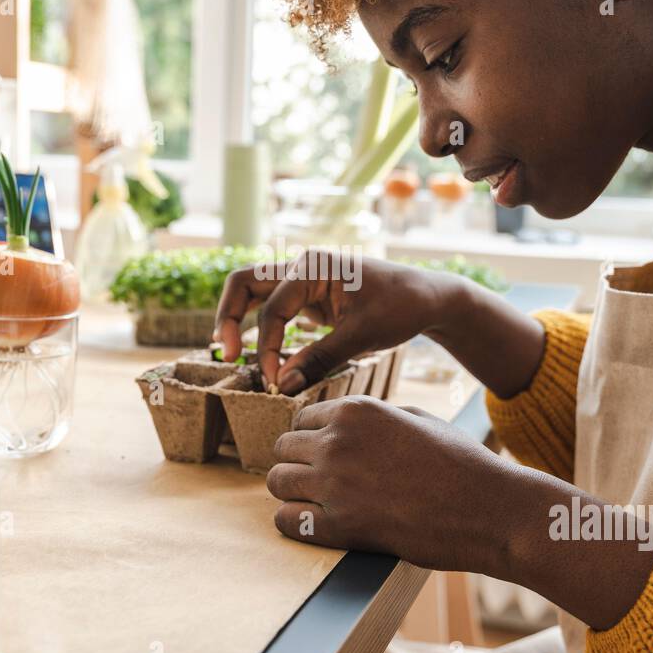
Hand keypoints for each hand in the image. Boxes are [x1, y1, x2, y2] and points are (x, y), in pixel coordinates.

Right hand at [214, 253, 446, 394]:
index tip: (275, 381)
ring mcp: (303, 279)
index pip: (272, 309)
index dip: (268, 348)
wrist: (428, 297)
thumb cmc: (401, 308)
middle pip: (245, 283)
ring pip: (254, 292)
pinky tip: (255, 352)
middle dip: (229, 317)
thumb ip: (320, 360)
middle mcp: (301, 266)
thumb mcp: (362, 336)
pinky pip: (273, 308)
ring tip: (228, 352)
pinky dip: (261, 328)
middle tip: (224, 353)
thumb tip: (282, 387)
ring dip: (237, 319)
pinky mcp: (309, 296)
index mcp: (313, 265)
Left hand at [267, 394, 652, 629]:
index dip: (311, 437)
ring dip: (292, 492)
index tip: (321, 454)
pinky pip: (287, 521)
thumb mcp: (417, 418)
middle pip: (283, 448)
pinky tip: (314, 523)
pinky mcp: (340, 525)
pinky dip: (294, 523)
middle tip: (317, 480)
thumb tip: (348, 422)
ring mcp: (335, 483)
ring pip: (277, 482)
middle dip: (297, 463)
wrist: (490, 508)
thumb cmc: (461, 462)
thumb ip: (375, 417)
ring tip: (313, 502)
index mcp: (356, 410)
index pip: (301, 417)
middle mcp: (338, 440)